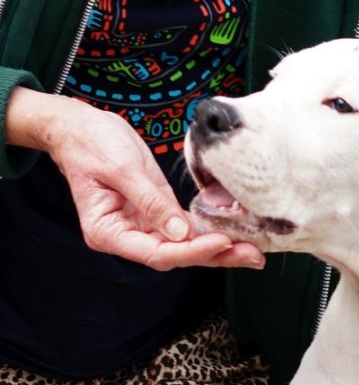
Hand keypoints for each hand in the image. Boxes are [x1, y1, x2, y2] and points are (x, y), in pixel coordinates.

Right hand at [5, 87, 264, 270]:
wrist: (80, 128)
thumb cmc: (92, 143)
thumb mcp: (122, 169)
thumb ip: (151, 202)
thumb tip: (181, 233)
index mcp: (109, 233)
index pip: (157, 253)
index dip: (191, 251)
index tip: (221, 242)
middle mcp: (127, 238)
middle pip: (176, 256)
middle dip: (215, 256)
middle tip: (252, 256)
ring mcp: (144, 229)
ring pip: (186, 247)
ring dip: (220, 250)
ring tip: (253, 252)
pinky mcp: (158, 216)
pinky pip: (187, 231)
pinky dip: (210, 234)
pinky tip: (236, 236)